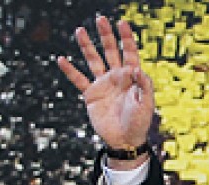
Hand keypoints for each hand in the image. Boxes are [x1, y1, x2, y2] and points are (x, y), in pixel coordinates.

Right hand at [57, 16, 154, 157]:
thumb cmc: (139, 123)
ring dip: (87, 46)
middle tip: (101, 19)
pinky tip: (62, 60)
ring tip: (80, 30)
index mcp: (132, 78)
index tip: (122, 23)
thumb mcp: (146, 104)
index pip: (129, 53)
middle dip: (106, 35)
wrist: (125, 140)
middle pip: (110, 51)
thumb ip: (144, 86)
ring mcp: (103, 85)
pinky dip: (70, 70)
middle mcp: (117, 78)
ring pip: (93, 60)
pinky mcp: (91, 95)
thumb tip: (137, 69)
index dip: (126, 38)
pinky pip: (78, 80)